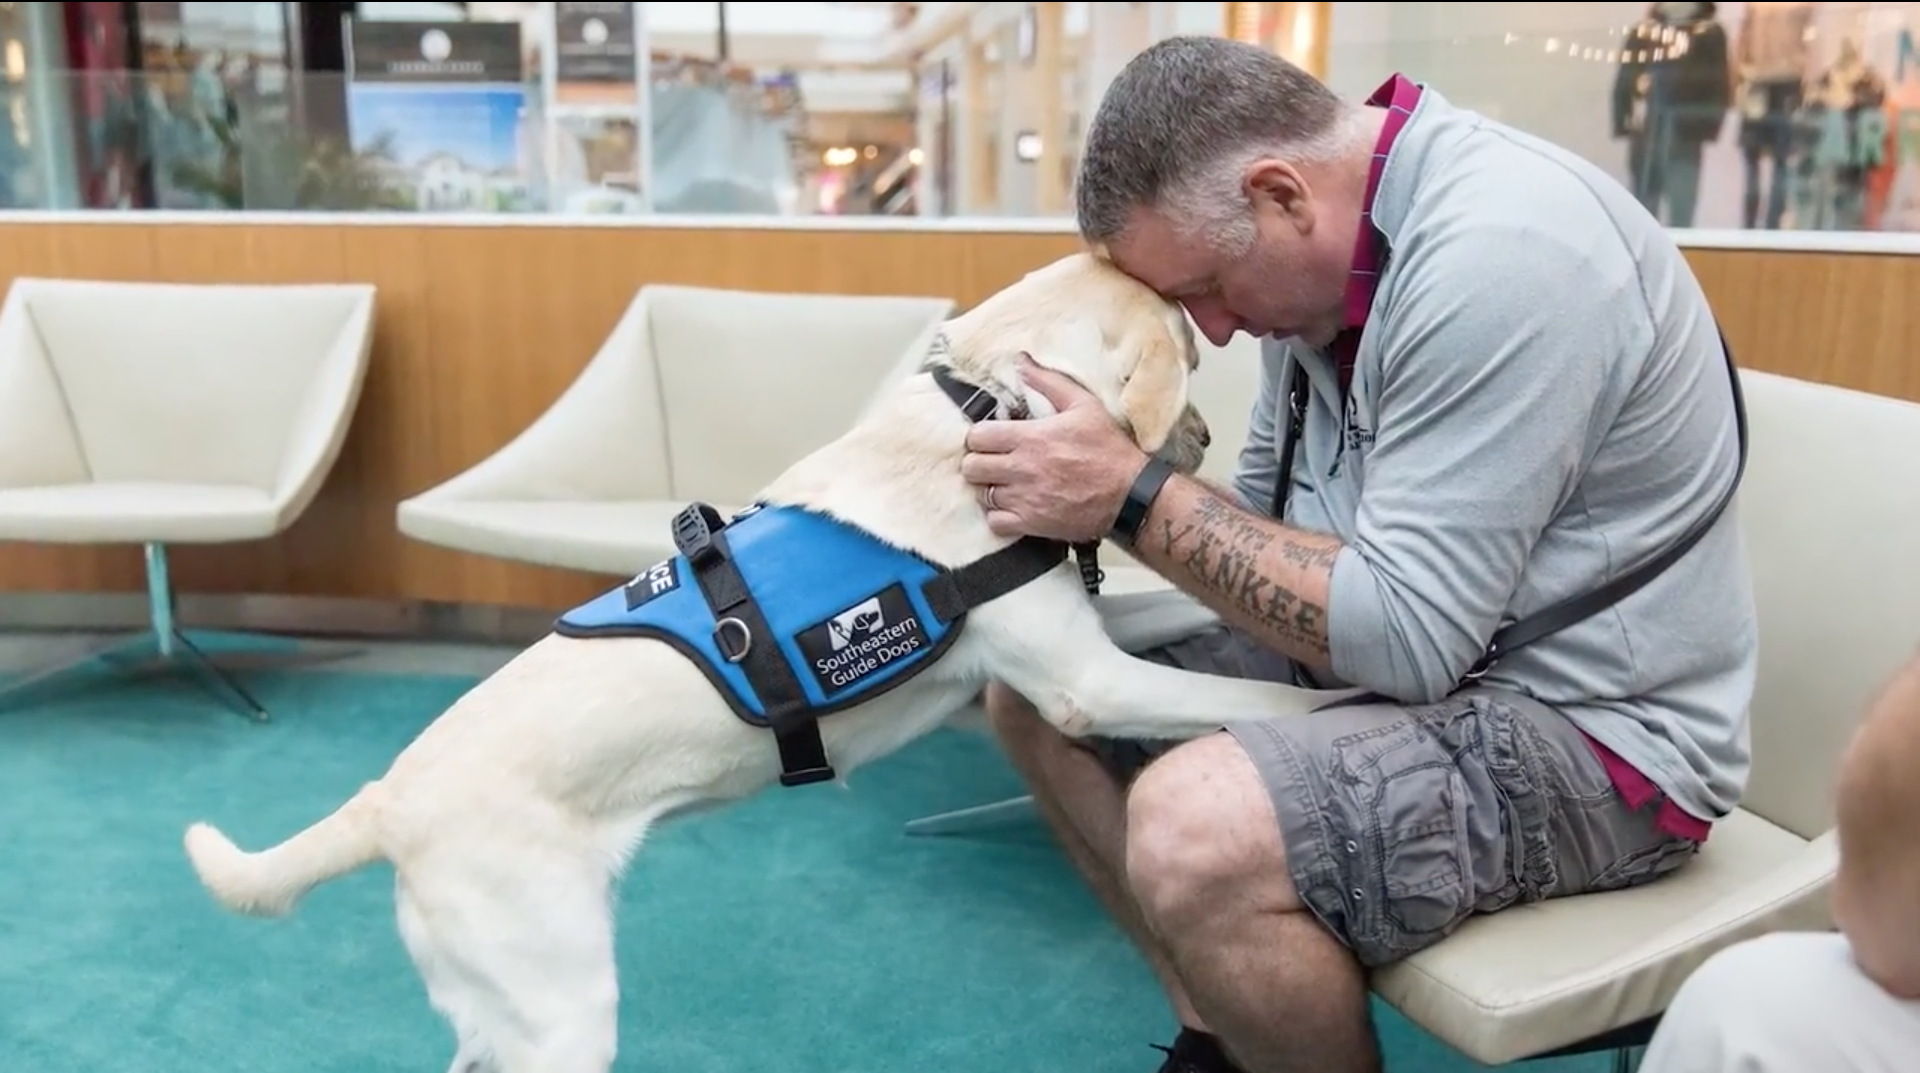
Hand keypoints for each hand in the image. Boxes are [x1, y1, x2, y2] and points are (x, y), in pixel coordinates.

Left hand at [961, 358, 1147, 541]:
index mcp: (1030, 438)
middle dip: (979, 462)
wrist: (1129, 494)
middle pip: (972, 467)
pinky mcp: (1032, 524)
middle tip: (993, 461)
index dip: (979, 437)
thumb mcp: (1084, 405)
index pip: (977, 437)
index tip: (990, 439)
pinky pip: (995, 523)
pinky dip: (999, 516)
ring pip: (982, 495)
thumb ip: (1048, 382)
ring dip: (989, 488)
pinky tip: (1012, 506)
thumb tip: (1022, 362)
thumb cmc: (1108, 448)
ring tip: (1004, 483)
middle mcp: (1022, 469)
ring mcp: (1025, 499)